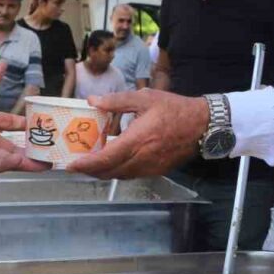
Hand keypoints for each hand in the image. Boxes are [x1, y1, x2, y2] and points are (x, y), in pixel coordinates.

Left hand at [0, 62, 45, 173]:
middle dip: (34, 148)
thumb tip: (4, 64)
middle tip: (55, 149)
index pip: (14, 124)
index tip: (48, 124)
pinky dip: (7, 164)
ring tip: (46, 162)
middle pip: (16, 144)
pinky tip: (20, 162)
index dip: (30, 125)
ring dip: (26, 160)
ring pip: (9, 157)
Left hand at [68, 90, 205, 178]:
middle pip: (109, 172)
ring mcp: (150, 168)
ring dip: (104, 172)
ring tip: (92, 162)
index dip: (86, 164)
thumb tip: (93, 101)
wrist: (202, 125)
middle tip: (77, 163)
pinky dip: (119, 171)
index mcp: (137, 140)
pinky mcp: (157, 171)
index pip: (106, 159)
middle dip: (90, 170)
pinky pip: (132, 175)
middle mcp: (142, 159)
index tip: (71, 165)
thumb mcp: (145, 98)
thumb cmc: (174, 109)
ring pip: (120, 175)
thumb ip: (117, 101)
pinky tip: (115, 160)